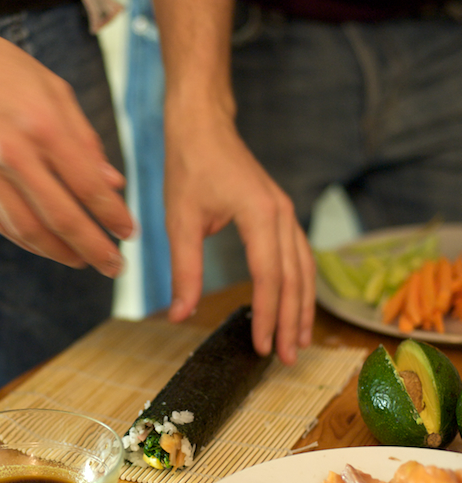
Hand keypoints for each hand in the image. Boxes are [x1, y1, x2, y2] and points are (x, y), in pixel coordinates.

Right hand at [0, 0, 133, 276]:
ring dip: (59, 253)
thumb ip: (84, 138)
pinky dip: (25, 240)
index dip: (113, 216)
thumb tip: (113, 184)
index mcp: (43, 124)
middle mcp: (12, 152)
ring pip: (27, 229)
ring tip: (82, 261)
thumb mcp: (52, 89)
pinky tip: (46, 247)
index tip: (130, 235)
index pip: (88, 187)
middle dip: (93, 248)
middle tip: (115, 267)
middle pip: (61, 217)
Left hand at [163, 102, 315, 364]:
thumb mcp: (180, 221)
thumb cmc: (189, 166)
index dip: (267, 316)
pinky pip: (298, 255)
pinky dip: (298, 284)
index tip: (262, 348)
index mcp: (259, 214)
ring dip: (302, 306)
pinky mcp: (279, 213)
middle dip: (291, 321)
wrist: (202, 124)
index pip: (269, 276)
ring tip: (299, 341)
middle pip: (294, 277)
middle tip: (287, 358)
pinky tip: (294, 304)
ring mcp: (284, 212)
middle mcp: (280, 214)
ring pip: (303, 268)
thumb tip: (180, 316)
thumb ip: (183, 271)